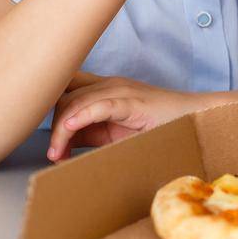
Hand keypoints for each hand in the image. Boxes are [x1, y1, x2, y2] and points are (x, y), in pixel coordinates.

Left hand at [47, 73, 211, 160]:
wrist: (196, 119)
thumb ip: (87, 133)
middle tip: (54, 153)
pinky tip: (69, 131)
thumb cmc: (158, 127)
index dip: (46, 106)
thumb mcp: (113, 132)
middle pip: (64, 96)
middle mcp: (109, 84)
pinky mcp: (134, 102)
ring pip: (76, 101)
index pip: (63, 86)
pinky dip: (80, 117)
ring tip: (59, 154)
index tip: (40, 134)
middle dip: (51, 125)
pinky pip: (100, 105)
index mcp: (103, 88)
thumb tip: (58, 146)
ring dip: (61, 130)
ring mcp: (122, 91)